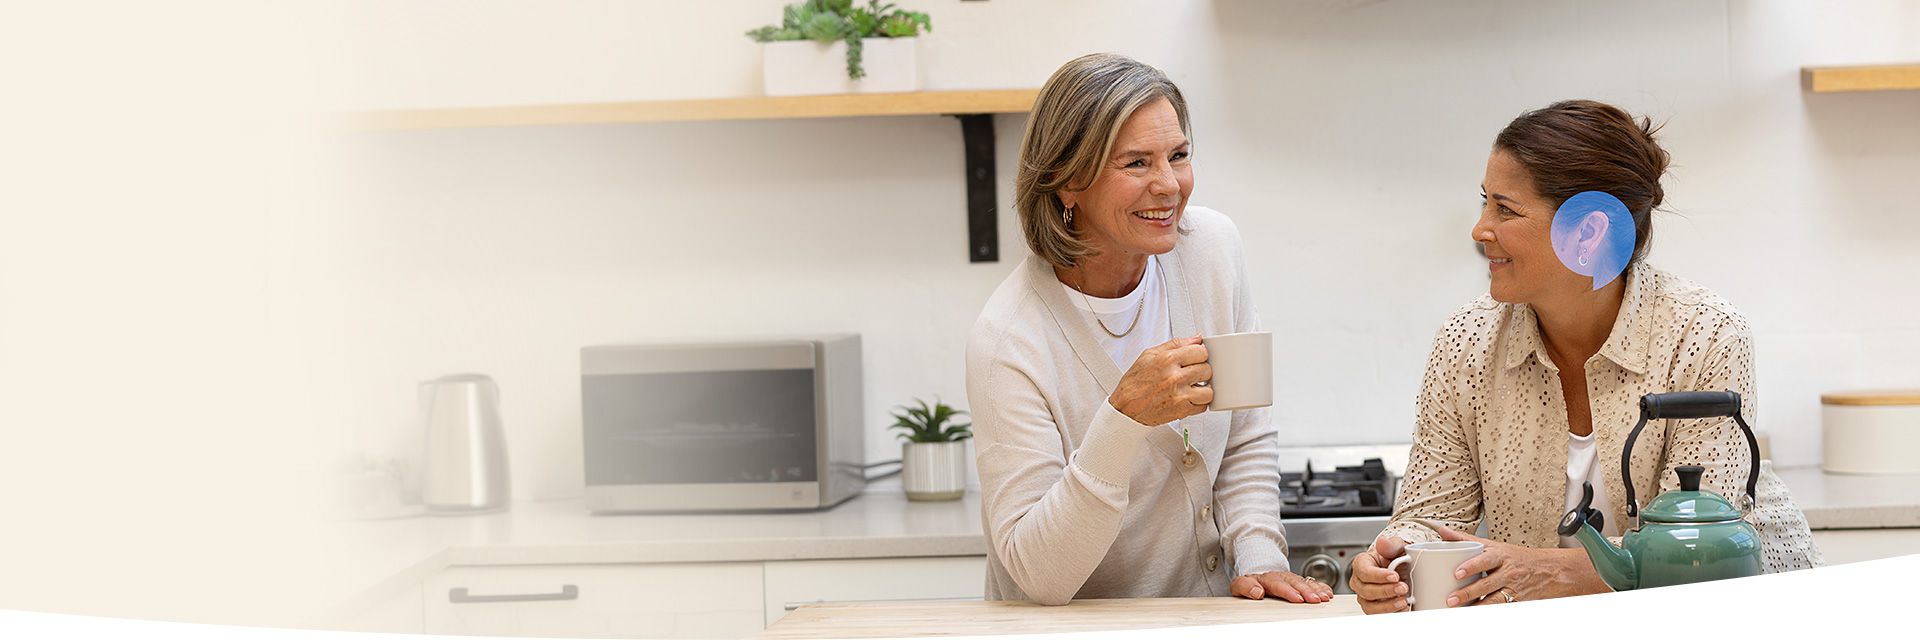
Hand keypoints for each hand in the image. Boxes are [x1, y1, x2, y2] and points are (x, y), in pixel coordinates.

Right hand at [1109, 336, 1211, 425]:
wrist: (1126, 406)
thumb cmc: (1135, 382)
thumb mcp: (1150, 354)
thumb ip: (1176, 344)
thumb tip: (1196, 339)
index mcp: (1168, 359)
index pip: (1201, 351)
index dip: (1200, 354)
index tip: (1196, 358)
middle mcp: (1175, 377)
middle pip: (1207, 370)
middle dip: (1202, 371)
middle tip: (1192, 373)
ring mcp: (1180, 395)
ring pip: (1209, 390)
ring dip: (1203, 389)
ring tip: (1193, 387)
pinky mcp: (1182, 410)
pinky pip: (1203, 406)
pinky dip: (1199, 403)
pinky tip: (1189, 398)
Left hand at [1231, 571, 1332, 602]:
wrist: (1256, 577)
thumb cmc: (1249, 585)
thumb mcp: (1239, 585)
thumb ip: (1245, 587)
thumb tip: (1257, 592)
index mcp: (1265, 578)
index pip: (1277, 584)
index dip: (1287, 591)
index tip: (1296, 598)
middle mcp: (1280, 577)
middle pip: (1294, 583)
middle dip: (1305, 591)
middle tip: (1314, 600)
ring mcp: (1290, 579)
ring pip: (1304, 582)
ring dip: (1315, 590)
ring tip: (1324, 597)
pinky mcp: (1298, 582)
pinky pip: (1311, 582)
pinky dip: (1320, 587)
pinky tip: (1327, 593)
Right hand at [1348, 536, 1409, 613]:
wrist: (1402, 569)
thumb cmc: (1395, 557)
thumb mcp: (1396, 547)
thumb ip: (1391, 545)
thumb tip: (1383, 542)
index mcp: (1361, 564)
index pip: (1364, 571)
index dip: (1378, 576)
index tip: (1395, 576)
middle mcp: (1359, 582)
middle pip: (1366, 591)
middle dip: (1385, 591)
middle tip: (1403, 587)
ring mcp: (1365, 597)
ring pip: (1370, 606)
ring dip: (1387, 606)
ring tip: (1404, 601)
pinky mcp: (1374, 608)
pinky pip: (1378, 615)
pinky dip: (1391, 614)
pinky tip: (1403, 609)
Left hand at [1429, 524, 1608, 606]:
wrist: (1551, 570)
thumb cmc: (1518, 557)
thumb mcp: (1494, 545)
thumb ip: (1466, 539)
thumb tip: (1442, 530)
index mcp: (1499, 555)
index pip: (1485, 559)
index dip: (1471, 566)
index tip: (1457, 572)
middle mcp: (1507, 571)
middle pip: (1486, 583)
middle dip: (1468, 592)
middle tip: (1452, 598)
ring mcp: (1513, 587)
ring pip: (1493, 599)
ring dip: (1476, 606)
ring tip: (1460, 611)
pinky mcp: (1517, 600)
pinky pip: (1501, 607)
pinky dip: (1489, 611)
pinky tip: (1477, 614)